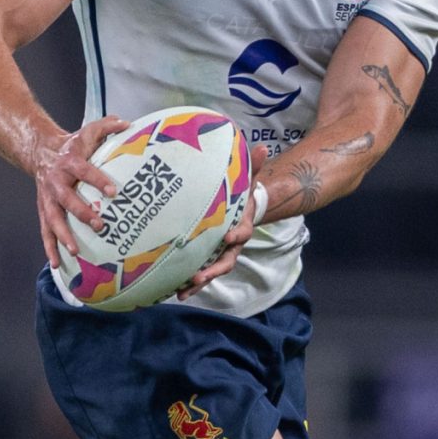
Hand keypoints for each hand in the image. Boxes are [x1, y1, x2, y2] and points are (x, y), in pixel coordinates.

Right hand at [34, 115, 126, 269]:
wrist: (41, 151)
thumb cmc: (73, 145)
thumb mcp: (88, 130)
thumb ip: (108, 126)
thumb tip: (128, 124)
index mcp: (70, 162)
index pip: (84, 171)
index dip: (97, 180)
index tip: (113, 191)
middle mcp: (56, 182)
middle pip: (67, 199)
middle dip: (81, 213)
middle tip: (99, 225)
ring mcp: (48, 198)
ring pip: (53, 219)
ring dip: (63, 236)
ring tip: (75, 251)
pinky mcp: (44, 210)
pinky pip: (45, 230)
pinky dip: (50, 247)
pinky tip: (57, 263)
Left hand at [176, 143, 269, 298]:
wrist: (241, 211)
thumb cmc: (241, 196)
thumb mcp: (248, 181)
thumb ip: (254, 167)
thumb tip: (263, 147)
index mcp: (242, 227)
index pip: (243, 233)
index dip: (237, 236)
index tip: (229, 236)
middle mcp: (232, 246)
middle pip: (226, 262)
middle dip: (213, 270)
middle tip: (199, 276)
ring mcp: (219, 255)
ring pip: (211, 272)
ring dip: (198, 283)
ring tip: (183, 292)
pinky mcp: (207, 260)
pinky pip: (199, 274)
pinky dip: (188, 284)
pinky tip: (174, 291)